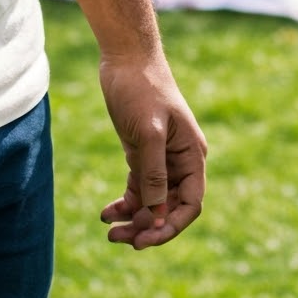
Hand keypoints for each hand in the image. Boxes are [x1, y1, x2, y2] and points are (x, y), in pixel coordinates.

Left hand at [97, 54, 206, 248]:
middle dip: (147, 228)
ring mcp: (160, 158)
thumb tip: (157, 214)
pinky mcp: (141, 153)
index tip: (145, 239)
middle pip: (170, 208)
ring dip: (133, 220)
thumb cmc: (141, 88)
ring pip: (152, 202)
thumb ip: (154, 173)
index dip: (170, 226)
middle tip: (120, 239)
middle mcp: (180, 161)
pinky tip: (106, 214)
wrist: (125, 58)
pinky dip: (124, 204)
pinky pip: (138, 189)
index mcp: (192, 155)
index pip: (190, 204)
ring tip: (109, 231)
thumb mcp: (149, 131)